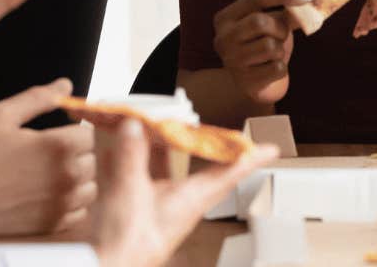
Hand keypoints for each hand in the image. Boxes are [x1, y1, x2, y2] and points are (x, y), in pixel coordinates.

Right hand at [0, 79, 96, 240]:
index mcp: (59, 145)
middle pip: (92, 159)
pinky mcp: (54, 224)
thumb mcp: (2, 116)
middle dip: (75, 154)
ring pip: (89, 186)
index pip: (89, 133)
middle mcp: (67, 175)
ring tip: (49, 175)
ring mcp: (62, 202)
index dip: (73, 131)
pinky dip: (68, 203)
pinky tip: (47, 196)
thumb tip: (65, 85)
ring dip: (75, 179)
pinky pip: (79, 210)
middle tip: (48, 156)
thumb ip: (38, 97)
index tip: (56, 135)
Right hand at [91, 120, 274, 266]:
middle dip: (197, 145)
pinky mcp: (133, 212)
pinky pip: (136, 178)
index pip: (229, 175)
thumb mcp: (129, 192)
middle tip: (201, 124)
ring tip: (153, 124)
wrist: (103, 266)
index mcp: (190, 200)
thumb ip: (131, 156)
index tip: (272, 149)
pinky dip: (128, 160)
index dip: (250, 160)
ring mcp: (155, 207)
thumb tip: (136, 126)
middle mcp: (178, 202)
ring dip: (158, 148)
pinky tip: (115, 146)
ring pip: (163, 170)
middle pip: (196, 168)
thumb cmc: (127, 243)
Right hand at [212, 0, 309, 105]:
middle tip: (282, 34)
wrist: (254, 84)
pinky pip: (277, 68)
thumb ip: (283, 12)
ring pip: (270, 46)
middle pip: (259, 22)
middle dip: (280, 27)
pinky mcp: (245, 82)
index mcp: (224, 18)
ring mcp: (231, 62)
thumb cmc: (262, 46)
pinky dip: (281, 68)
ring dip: (280, 49)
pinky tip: (271, 69)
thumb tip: (307, 0)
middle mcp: (222, 39)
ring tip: (273, 54)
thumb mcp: (268, 24)